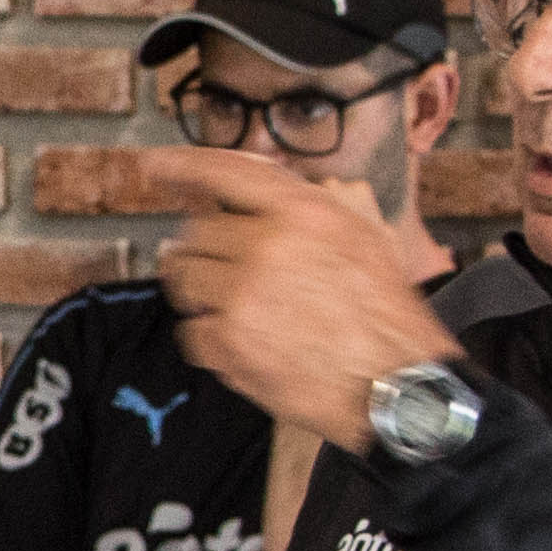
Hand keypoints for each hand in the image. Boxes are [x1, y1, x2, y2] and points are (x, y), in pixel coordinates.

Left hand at [146, 149, 455, 457]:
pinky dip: (210, 338)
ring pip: (185, 279)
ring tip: (230, 304)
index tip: (155, 166)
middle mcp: (267, 246)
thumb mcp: (364, 237)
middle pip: (197, 232)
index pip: (225, 171)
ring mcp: (243, 296)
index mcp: (303, 212)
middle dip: (202, 249)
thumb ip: (308, 207)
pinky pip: (192, 330)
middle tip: (221, 269)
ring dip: (199, 290)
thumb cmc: (386, 316)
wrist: (395, 385)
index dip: (183, 165)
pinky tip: (244, 343)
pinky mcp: (230, 343)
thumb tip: (256, 187)